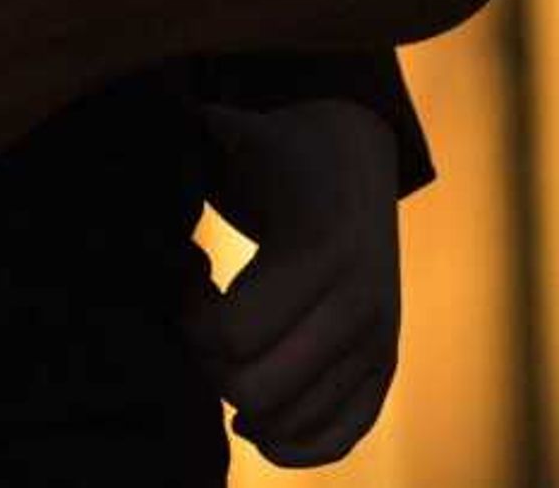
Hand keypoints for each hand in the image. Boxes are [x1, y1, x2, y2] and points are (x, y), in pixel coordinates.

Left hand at [181, 97, 401, 468]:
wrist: (357, 160)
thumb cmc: (284, 149)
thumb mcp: (250, 132)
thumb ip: (207, 128)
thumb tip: (173, 113)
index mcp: (323, 254)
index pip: (229, 337)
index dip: (188, 320)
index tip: (189, 281)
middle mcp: (361, 306)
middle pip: (254, 393)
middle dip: (210, 365)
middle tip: (204, 323)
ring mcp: (378, 343)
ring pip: (289, 427)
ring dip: (244, 403)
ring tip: (234, 349)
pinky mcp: (385, 369)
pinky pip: (339, 440)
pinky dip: (291, 444)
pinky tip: (254, 417)